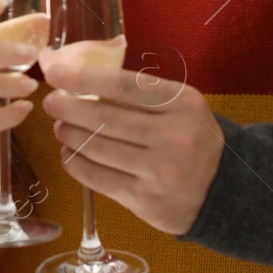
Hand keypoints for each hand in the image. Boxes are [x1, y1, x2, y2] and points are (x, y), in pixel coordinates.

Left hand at [37, 42, 224, 235]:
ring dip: (69, 134)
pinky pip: (97, 178)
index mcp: (183, 104)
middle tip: (51, 103)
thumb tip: (82, 78)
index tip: (56, 73)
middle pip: (105, 118)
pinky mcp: (145, 199)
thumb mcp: (181, 106)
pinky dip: (75, 163)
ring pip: (97, 148)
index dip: (84, 78)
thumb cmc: (191, 138)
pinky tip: (68, 153)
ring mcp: (159, 171)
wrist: (220, 190)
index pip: (124, 85)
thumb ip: (141, 94)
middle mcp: (173, 136)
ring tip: (61, 127)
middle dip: (68, 107)